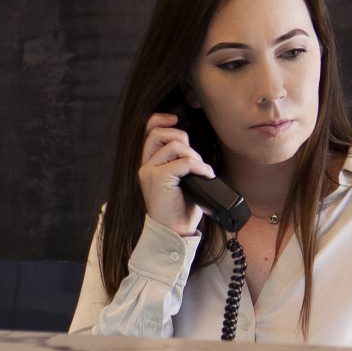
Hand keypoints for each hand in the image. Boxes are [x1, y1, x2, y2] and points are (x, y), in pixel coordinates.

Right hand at [138, 112, 214, 233]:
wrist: (173, 232)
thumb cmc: (179, 208)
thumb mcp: (179, 180)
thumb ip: (179, 161)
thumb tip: (192, 148)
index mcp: (149, 164)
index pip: (148, 131)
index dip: (161, 119)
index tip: (175, 119)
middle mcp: (145, 166)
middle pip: (160, 133)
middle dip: (183, 139)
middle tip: (195, 159)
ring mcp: (149, 172)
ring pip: (174, 145)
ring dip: (194, 156)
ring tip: (201, 170)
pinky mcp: (158, 179)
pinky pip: (184, 162)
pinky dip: (200, 167)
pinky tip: (206, 175)